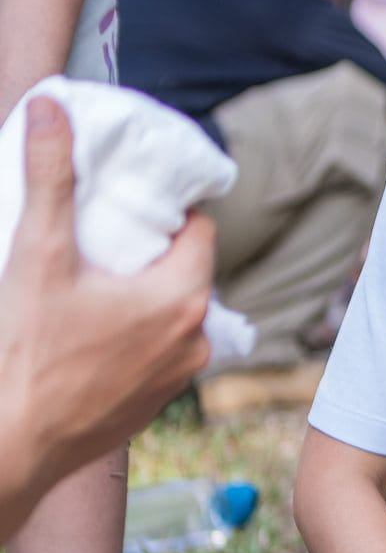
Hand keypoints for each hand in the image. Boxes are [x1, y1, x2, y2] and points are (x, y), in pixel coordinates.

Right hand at [0, 98, 212, 489]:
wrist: (15, 443)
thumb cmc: (27, 352)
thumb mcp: (38, 254)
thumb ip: (51, 178)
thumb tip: (52, 109)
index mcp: (182, 297)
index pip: (200, 232)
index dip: (170, 212)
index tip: (133, 203)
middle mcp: (196, 339)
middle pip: (187, 272)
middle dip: (152, 252)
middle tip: (105, 238)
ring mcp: (181, 377)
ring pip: (173, 314)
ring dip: (144, 296)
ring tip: (94, 283)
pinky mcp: (157, 403)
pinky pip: (158, 353)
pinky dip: (136, 335)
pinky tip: (94, 330)